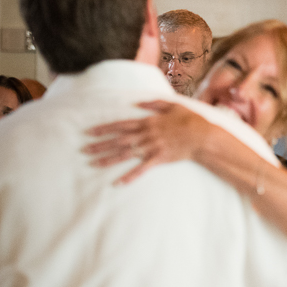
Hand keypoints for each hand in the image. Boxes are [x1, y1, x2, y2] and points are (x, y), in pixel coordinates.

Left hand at [83, 101, 210, 183]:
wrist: (203, 137)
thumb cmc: (190, 120)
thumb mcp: (173, 105)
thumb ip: (154, 104)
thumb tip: (137, 104)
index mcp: (148, 122)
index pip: (121, 125)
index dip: (104, 129)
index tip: (89, 132)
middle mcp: (146, 135)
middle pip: (118, 140)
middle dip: (100, 145)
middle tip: (84, 150)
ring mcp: (152, 148)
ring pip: (126, 155)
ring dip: (109, 159)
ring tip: (94, 164)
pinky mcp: (159, 159)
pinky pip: (142, 169)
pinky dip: (130, 176)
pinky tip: (118, 183)